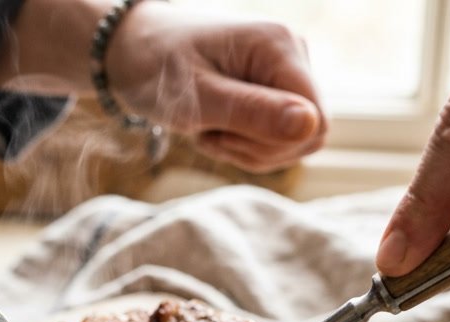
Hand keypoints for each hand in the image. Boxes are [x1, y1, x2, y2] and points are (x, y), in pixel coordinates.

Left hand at [107, 4, 325, 172]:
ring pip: (292, 141)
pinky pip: (276, 137)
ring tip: (206, 125)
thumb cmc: (156, 68)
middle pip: (307, 135)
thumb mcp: (196, 98)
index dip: (274, 143)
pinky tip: (213, 125)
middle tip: (208, 131)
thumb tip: (310, 126)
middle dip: (255, 148)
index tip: (223, 130)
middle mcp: (293, 54)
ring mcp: (286, 72)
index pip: (316, 120)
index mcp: (278, 46)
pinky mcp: (276, 89)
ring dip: (244, 148)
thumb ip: (252, 113)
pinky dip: (241, 144)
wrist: (133, 49)